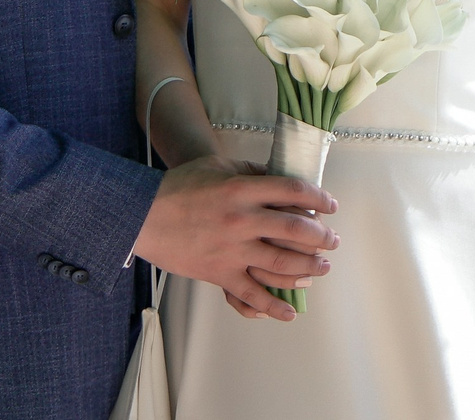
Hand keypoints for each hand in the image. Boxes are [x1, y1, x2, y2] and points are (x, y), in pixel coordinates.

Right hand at [132, 155, 336, 321]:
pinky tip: (290, 310)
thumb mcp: (220, 165)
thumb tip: (281, 179)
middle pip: (296, 231)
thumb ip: (253, 172)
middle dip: (322, 238)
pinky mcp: (219, 273)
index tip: (331, 206)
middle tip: (332, 241)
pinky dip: (273, 305)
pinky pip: (251, 294)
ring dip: (308, 268)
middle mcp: (242, 220)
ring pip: (282, 264)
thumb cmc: (180, 186)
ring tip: (322, 267)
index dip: (319, 198)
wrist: (142, 214)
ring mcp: (232, 250)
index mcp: (243, 189)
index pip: (294, 192)